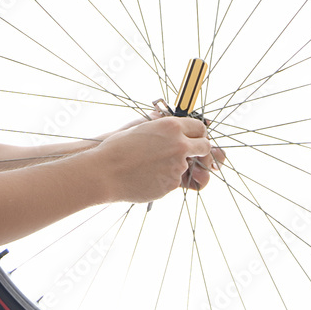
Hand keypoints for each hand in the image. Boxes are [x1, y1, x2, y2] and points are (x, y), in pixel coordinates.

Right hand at [93, 114, 212, 203]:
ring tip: (154, 166)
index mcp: (172, 126)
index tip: (193, 138)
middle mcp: (180, 145)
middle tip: (189, 154)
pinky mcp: (172, 185)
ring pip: (189, 166)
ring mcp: (178, 166)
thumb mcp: (142, 127)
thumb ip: (162, 126)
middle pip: (205, 147)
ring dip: (178, 166)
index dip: (198, 134)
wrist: (105, 172)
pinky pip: (176, 181)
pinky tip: (148, 176)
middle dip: (200, 151)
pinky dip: (166, 179)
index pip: (200, 128)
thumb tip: (173, 124)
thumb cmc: (118, 147)